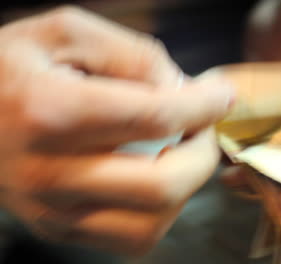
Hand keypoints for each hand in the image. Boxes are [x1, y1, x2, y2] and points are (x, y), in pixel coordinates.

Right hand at [0, 6, 232, 254]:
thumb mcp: (66, 33)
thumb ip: (132, 55)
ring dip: (186, 186)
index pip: (154, 116)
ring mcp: (53, 211)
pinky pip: (133, 239)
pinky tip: (155, 177)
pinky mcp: (59, 229)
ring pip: (152, 223)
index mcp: (49, 111)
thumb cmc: (14, 69)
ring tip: (179, 150)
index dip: (203, 105)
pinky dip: (162, 211)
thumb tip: (183, 89)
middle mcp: (48, 172)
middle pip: (161, 184)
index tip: (222, 93)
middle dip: (203, 152)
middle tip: (203, 126)